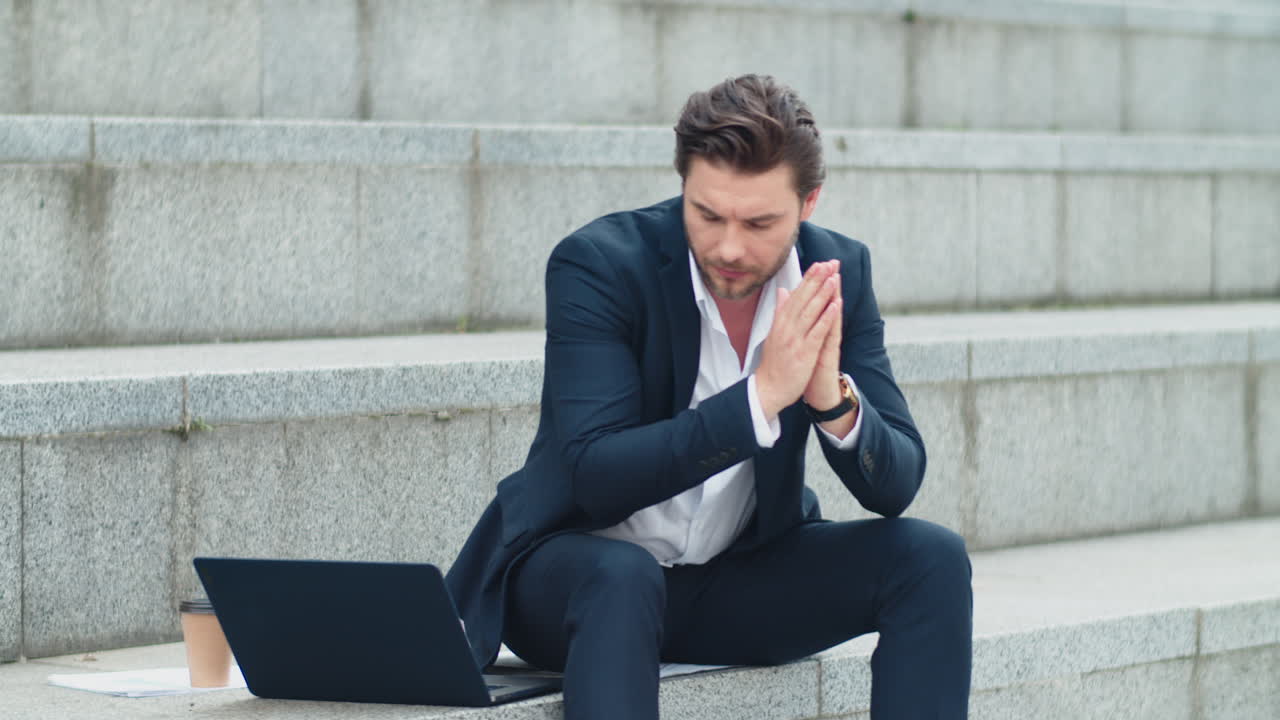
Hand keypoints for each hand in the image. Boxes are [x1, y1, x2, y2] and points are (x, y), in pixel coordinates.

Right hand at [755, 260, 840, 419]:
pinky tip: (835, 305)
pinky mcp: (803, 353)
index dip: (808, 279)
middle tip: (829, 263)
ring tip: (833, 277)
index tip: (819, 264)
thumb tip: (783, 291)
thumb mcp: (773, 334)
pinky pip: (816, 332)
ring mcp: (794, 340)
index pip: (795, 295)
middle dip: (817, 280)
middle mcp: (786, 328)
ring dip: (823, 293)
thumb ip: (780, 311)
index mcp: (780, 323)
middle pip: (803, 299)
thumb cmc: (773, 364)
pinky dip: (826, 317)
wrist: (767, 389)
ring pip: (810, 312)